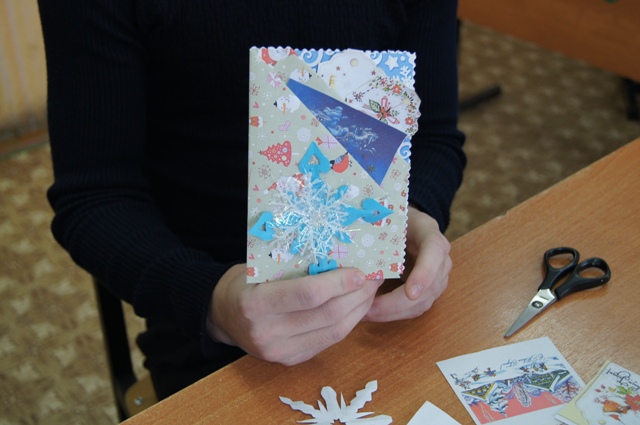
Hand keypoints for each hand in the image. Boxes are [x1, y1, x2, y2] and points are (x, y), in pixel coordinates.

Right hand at [207, 265, 379, 365]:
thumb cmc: (245, 282)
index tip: (360, 271)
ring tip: (369, 291)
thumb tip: (342, 257)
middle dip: (357, 295)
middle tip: (373, 277)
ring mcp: (280, 352)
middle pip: (327, 314)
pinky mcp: (291, 361)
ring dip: (358, 309)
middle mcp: (267, 333)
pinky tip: (355, 307)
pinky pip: (329, 341)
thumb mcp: (262, 267)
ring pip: (334, 332)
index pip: (308, 294)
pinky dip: (347, 323)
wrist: (223, 315)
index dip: (339, 282)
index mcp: (255, 304)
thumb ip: (296, 266)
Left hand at [364, 206, 451, 321]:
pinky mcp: (431, 290)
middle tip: (372, 309)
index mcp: (430, 234)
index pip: (434, 253)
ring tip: (368, 313)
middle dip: (399, 302)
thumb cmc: (394, 221)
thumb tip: (353, 249)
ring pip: (424, 301)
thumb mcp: (387, 218)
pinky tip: (375, 314)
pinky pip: (417, 307)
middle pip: (429, 286)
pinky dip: (396, 313)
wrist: (408, 226)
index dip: (424, 274)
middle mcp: (441, 257)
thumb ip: (379, 230)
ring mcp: (439, 275)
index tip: (411, 293)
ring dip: (395, 312)